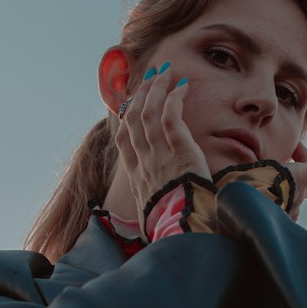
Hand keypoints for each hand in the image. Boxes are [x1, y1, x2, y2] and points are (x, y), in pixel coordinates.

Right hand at [115, 65, 210, 222]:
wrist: (182, 233)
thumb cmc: (169, 231)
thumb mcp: (150, 221)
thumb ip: (149, 211)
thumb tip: (148, 221)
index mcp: (136, 178)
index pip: (124, 141)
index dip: (126, 118)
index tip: (132, 104)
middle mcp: (143, 163)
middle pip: (133, 120)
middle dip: (141, 95)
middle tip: (151, 78)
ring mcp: (160, 156)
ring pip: (149, 113)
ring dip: (156, 89)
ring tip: (165, 74)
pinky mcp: (180, 152)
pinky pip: (171, 117)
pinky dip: (174, 98)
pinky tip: (182, 86)